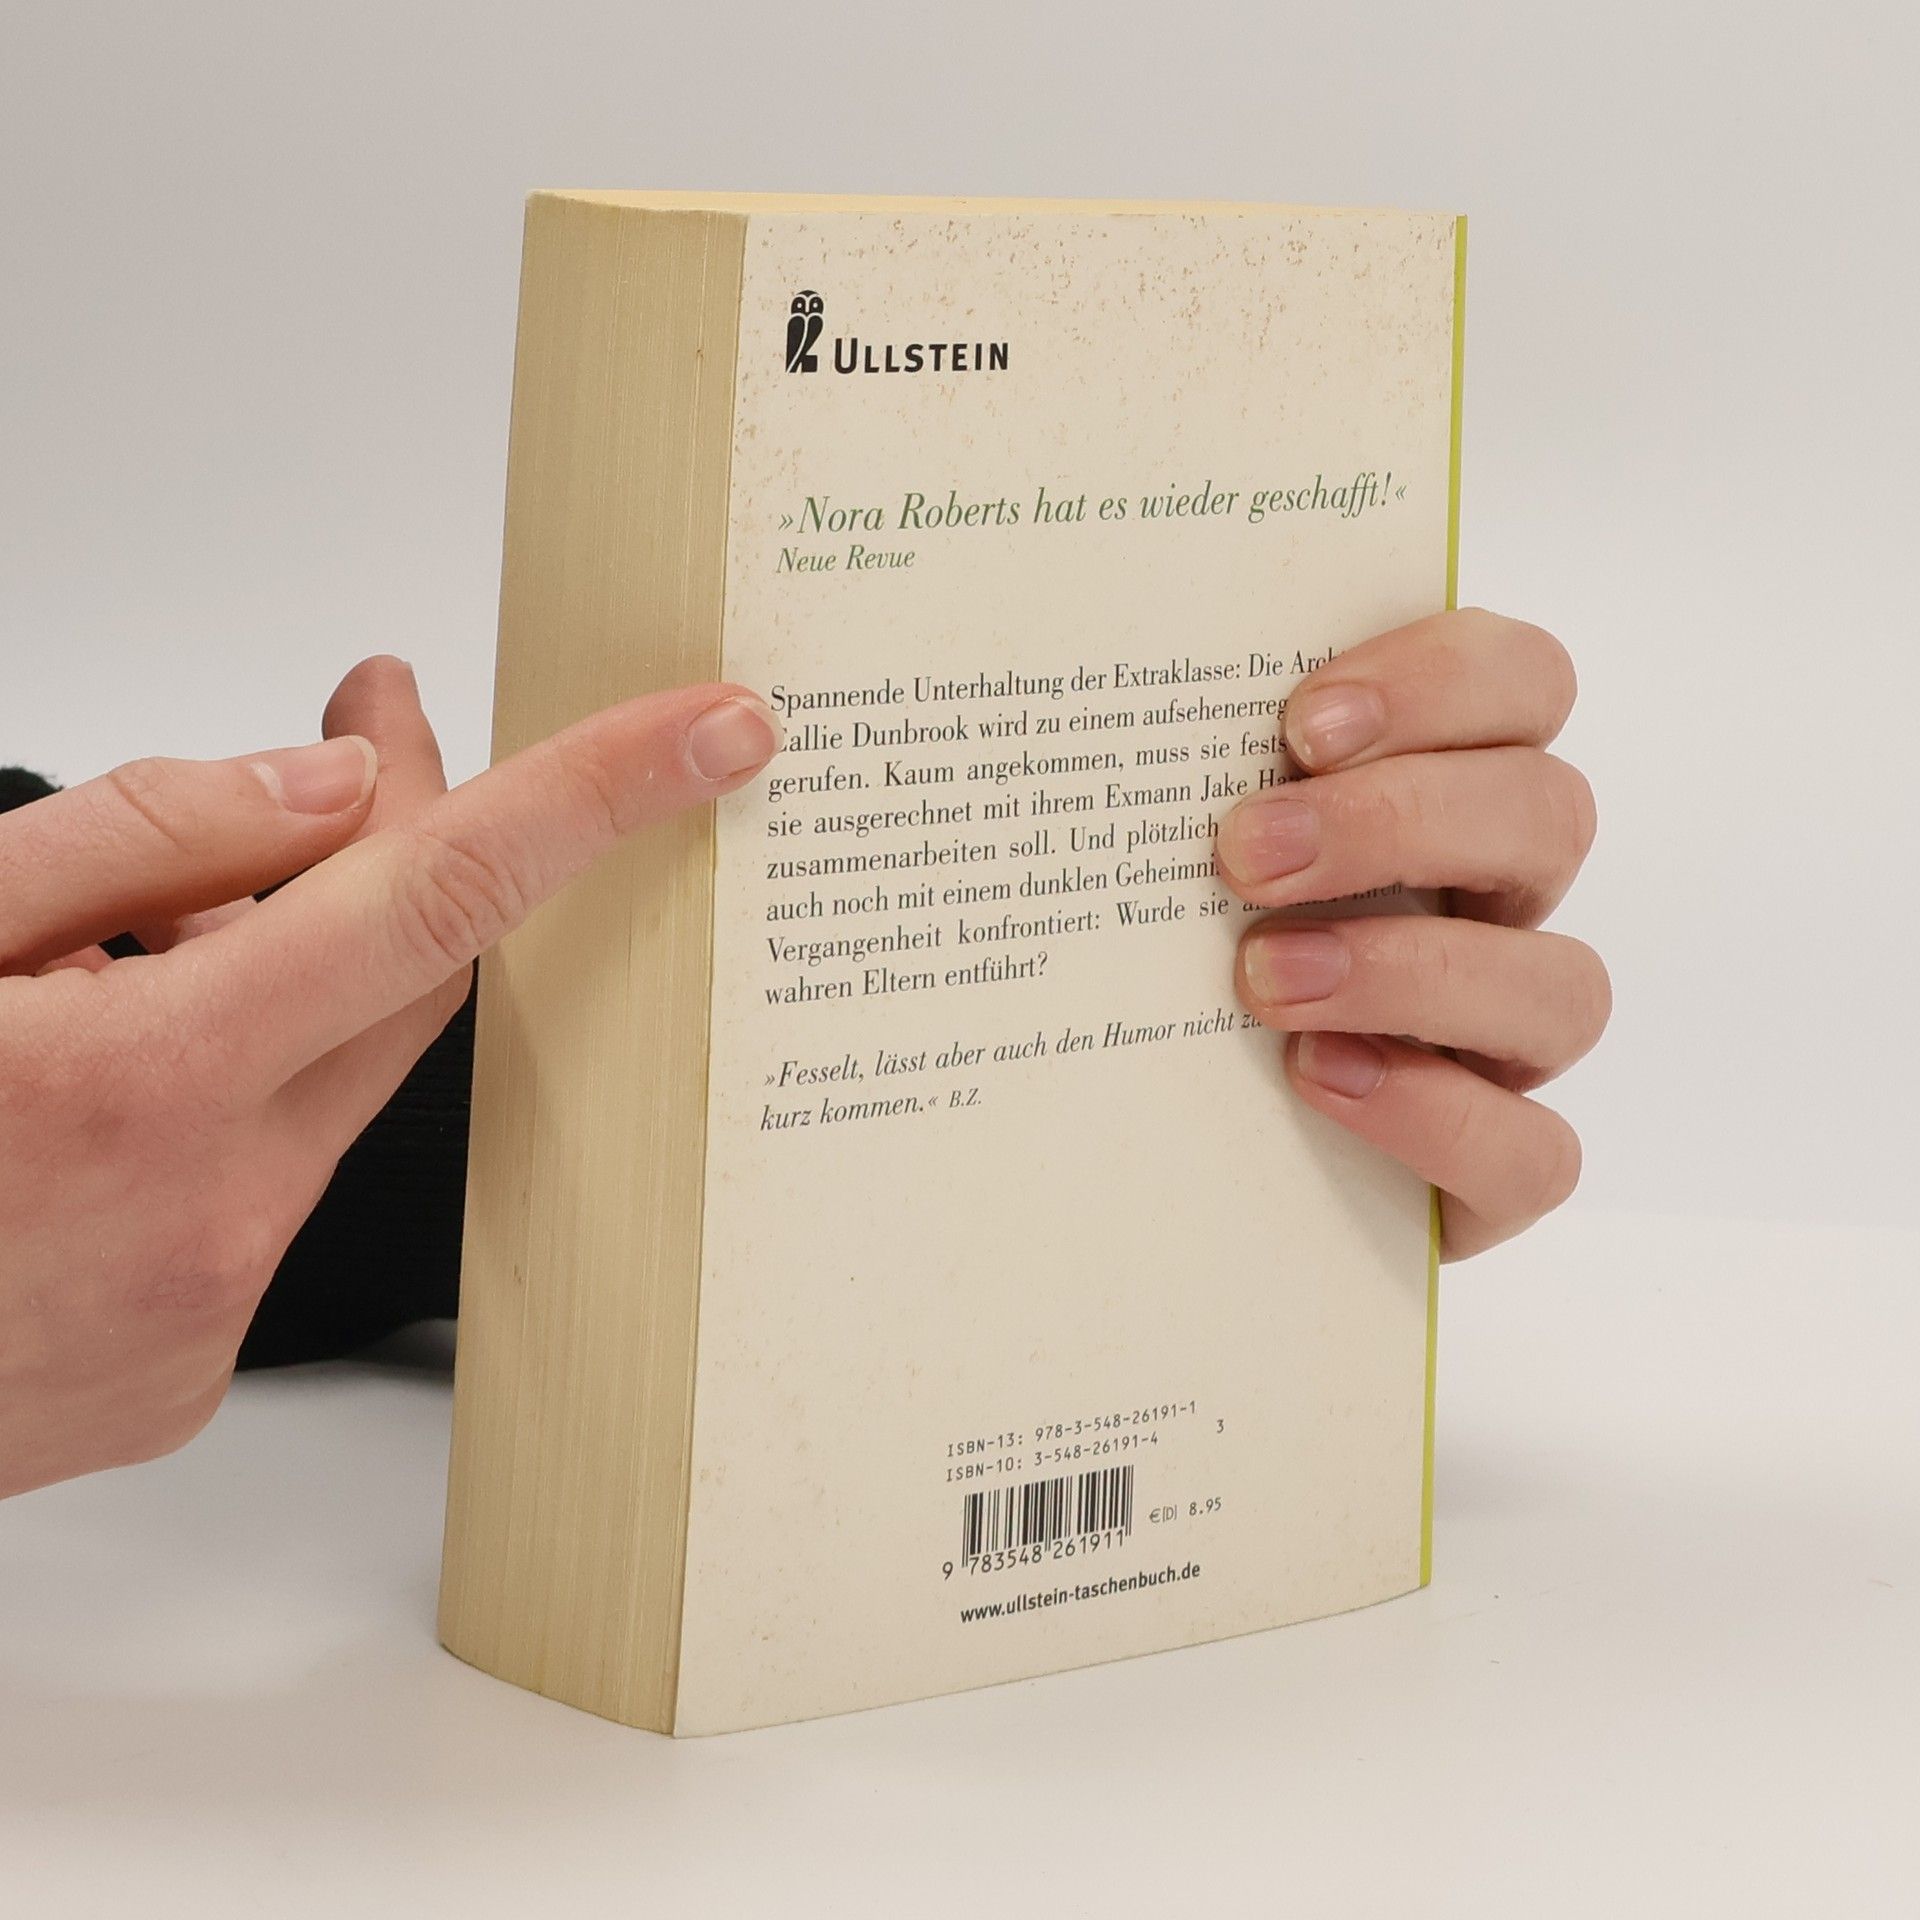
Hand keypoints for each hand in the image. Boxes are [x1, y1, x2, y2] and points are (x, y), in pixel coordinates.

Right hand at [0, 660, 781, 1498]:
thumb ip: (133, 843)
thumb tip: (332, 788)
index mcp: (141, 1089)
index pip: (442, 897)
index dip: (596, 796)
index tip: (712, 733)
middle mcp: (205, 1219)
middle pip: (409, 982)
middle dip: (410, 841)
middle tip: (366, 729)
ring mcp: (198, 1315)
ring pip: (327, 1085)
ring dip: (287, 979)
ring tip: (148, 933)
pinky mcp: (175, 1378)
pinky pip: (259, 1189)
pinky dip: (227, 1099)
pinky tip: (121, 1075)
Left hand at [1214, 609, 1607, 1257]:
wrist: (1156, 1153)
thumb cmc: (1167, 952)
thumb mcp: (1168, 842)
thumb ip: (1177, 762)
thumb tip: (1067, 666)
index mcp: (1446, 789)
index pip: (1522, 683)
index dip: (1439, 683)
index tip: (1299, 723)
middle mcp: (1498, 905)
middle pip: (1546, 814)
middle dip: (1395, 822)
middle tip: (1244, 854)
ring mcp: (1508, 1041)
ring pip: (1563, 985)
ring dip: (1412, 970)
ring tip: (1264, 982)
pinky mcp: (1497, 1169)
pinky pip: (1532, 1152)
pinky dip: (1432, 1113)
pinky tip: (1317, 1078)